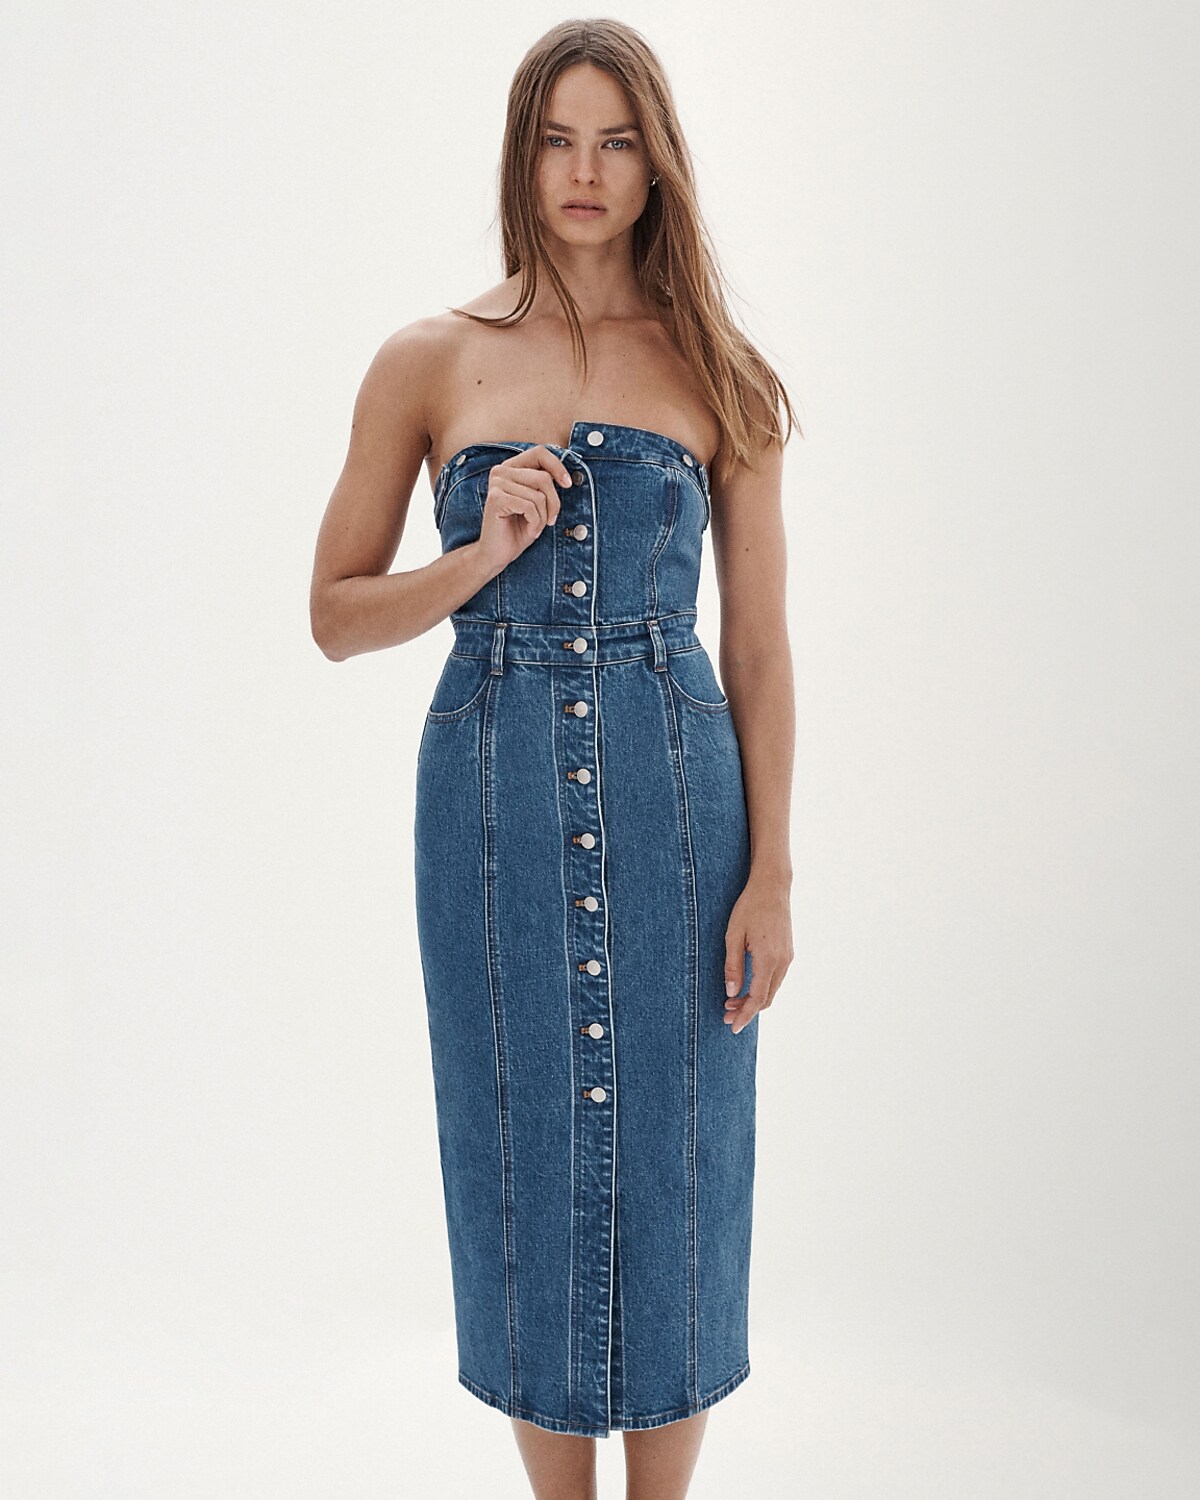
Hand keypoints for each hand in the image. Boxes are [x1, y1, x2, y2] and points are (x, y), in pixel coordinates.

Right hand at [475, 446, 572, 572]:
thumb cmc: (518, 529)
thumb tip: (566, 477)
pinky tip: (528, 531)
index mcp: (511, 467)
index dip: (557, 466)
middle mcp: (501, 471)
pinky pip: (530, 507)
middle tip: (549, 521)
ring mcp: (497, 484)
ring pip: (539, 495)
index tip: (567, 484)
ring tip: (534, 527)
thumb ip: (545, 485)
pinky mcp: (496, 498)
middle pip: (544, 478)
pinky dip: (535, 523)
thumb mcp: (538, 503)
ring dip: (543, 517)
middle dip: (553, 503)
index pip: (539, 452)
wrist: (497, 554)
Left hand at [723, 873, 792, 1033]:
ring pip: (772, 989)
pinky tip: (746, 986)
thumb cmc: (749, 907)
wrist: (772, 886)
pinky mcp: (787, 952)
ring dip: (753, 1000)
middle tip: (725, 1014)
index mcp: (768, 959)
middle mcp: (782, 961)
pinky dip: (761, 988)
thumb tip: (732, 993)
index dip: (745, 1015)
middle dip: (746, 1010)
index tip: (733, 1027)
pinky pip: (775, 978)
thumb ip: (733, 966)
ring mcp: (788, 957)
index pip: (757, 998)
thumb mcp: (734, 935)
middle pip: (766, 998)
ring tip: (731, 1001)